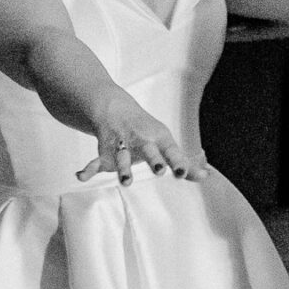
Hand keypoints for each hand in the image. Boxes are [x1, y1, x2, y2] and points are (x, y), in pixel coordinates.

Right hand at [79, 89, 206, 184]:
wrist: (113, 106)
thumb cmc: (146, 131)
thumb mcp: (166, 143)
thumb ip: (184, 162)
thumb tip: (206, 176)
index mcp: (159, 138)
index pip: (171, 150)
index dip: (178, 162)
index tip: (183, 174)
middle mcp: (141, 139)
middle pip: (148, 150)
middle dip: (153, 159)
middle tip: (159, 170)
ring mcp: (121, 143)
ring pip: (122, 156)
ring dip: (124, 168)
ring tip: (126, 182)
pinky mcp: (104, 150)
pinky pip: (95, 161)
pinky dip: (88, 169)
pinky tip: (82, 176)